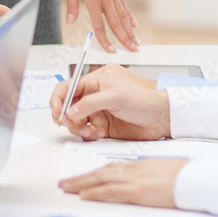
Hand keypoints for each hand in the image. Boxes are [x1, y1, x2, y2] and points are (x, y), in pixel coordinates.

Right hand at [50, 62, 169, 140]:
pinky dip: (88, 134)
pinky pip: (86, 132)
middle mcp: (93, 97)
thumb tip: (71, 111)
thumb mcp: (115, 96)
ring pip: (75, 121)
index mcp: (94, 82)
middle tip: (73, 124)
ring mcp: (97, 112)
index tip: (57, 112)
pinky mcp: (102, 127)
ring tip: (89, 130)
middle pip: (68, 106)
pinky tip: (98, 133)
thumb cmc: (143, 99)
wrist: (160, 118)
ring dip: (78, 127)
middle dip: (67, 116)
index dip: (58, 99)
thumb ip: (90, 103)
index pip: (68, 87)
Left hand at [59, 158, 186, 207]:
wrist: (194, 177)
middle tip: (64, 182)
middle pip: (101, 172)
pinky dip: (96, 192)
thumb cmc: (183, 176)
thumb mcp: (161, 172)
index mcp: (138, 165)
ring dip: (82, 184)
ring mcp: (134, 179)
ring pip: (101, 179)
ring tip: (67, 187)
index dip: (94, 172)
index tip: (83, 177)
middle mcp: (132, 170)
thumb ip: (147, 175)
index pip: (110, 168)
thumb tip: (139, 181)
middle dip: (81, 178)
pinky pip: (111, 190)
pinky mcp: (137, 191)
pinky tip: (85, 194)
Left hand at [66, 0, 138, 52]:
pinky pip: (123, 5)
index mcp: (93, 0)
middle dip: (125, 38)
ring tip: (136, 41)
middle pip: (116, 23)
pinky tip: (134, 23)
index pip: (100, 25)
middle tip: (133, 50)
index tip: (111, 50)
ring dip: (130, 30)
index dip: (105, 40)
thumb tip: (70, 21)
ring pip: (123, 16)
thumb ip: (71, 6)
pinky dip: (129, 16)